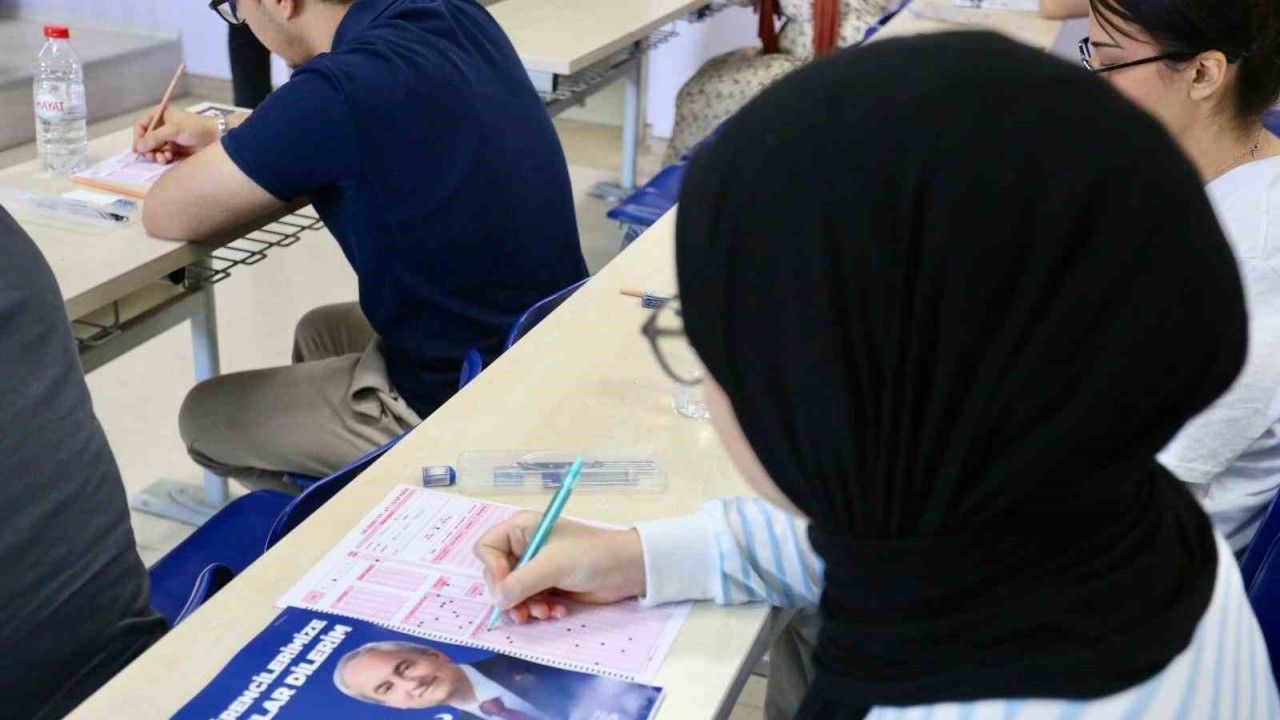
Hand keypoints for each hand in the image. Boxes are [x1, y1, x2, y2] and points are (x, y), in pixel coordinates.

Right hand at [132, 106, 219, 163]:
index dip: (138, 137)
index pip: (141, 126)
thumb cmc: (194, 128)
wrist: (215, 137)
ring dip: (155, 155)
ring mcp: (168, 138)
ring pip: (154, 148)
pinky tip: (167, 159)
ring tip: (162, 159)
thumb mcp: (173, 130)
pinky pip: (163, 154)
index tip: (138, 149)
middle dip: (148, 149)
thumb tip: (139, 147)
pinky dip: (163, 157)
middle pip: (146, 139)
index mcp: (160, 115)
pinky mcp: (175, 148)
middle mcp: (162, 126)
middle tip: (151, 157)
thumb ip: (155, 138)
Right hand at [474, 512, 646, 623]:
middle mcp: (525, 546)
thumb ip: (521, 582)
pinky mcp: (547, 585)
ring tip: (545, 613)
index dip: (491, 569)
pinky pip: (529, 602)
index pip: (487, 548)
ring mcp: (536, 567)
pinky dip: (539, 610)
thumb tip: (497, 601)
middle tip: (523, 613)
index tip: (506, 587)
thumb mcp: (553, 566)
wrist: (628, 570)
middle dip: (510, 596)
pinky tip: (556, 612)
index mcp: (522, 529)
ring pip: (512, 593)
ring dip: (525, 608)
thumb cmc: (591, 556)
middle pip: (496, 575)